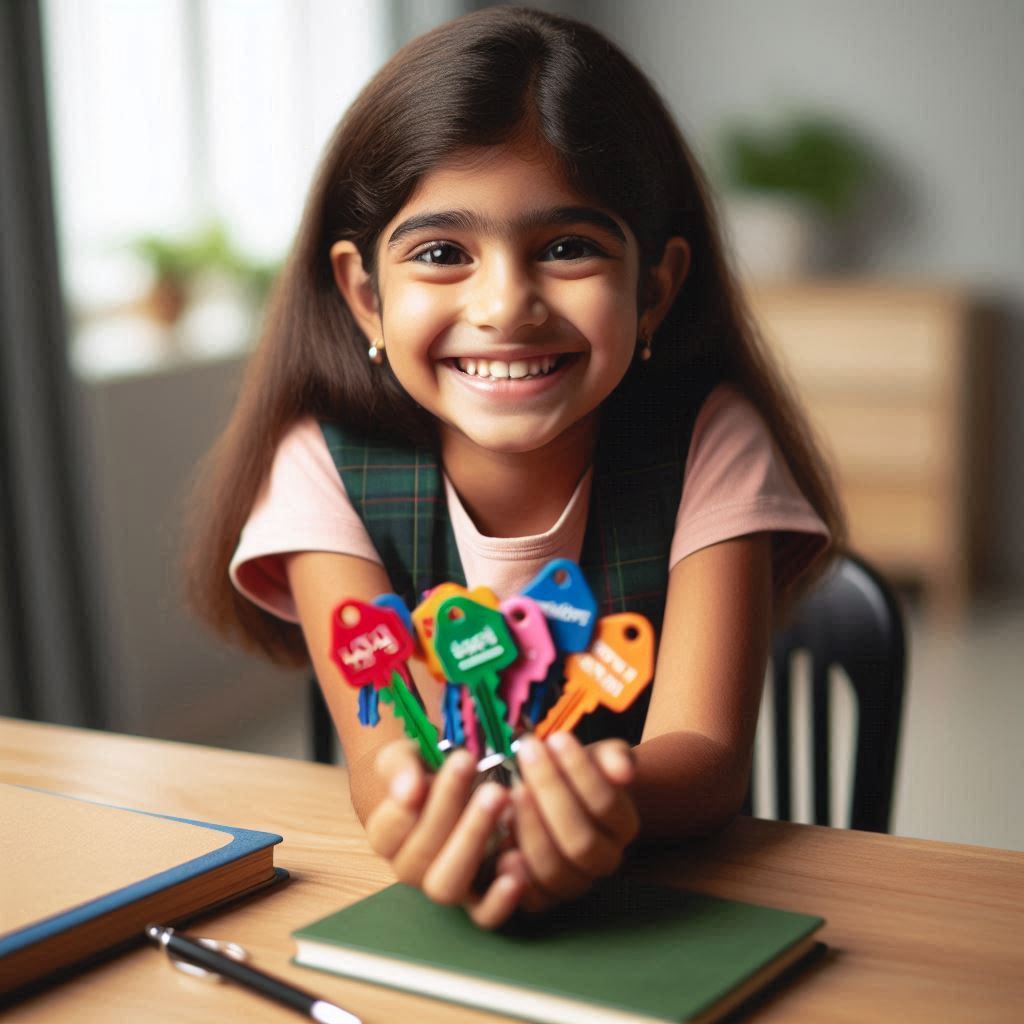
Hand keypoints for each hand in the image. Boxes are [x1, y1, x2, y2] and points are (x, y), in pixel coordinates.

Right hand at [364, 739, 525, 927]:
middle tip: (470, 769)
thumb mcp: (406, 756)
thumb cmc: (427, 770)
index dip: (402, 808)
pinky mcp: (479, 899)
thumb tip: (409, 789)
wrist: (458, 784)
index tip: (421, 779)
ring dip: (473, 839)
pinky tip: (517, 866)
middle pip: (420, 855)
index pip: (387, 831)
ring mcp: (446, 885)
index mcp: (387, 837)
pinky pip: (484, 914)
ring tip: (498, 796)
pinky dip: (500, 900)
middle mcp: (411, 869)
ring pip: (447, 884)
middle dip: (447, 809)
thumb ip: (400, 768)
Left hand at [508, 733, 639, 911]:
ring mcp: (574, 883)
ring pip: (554, 869)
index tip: (556, 738)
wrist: (553, 798)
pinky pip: (532, 899)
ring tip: (512, 789)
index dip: (581, 773)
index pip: (606, 804)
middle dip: (550, 793)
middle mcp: (604, 860)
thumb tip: (623, 772)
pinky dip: (516, 875)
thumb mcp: (596, 756)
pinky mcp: (542, 898)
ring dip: (529, 828)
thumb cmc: (573, 773)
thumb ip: (613, 758)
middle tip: (526, 755)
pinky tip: (502, 845)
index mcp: (623, 825)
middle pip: (581, 841)